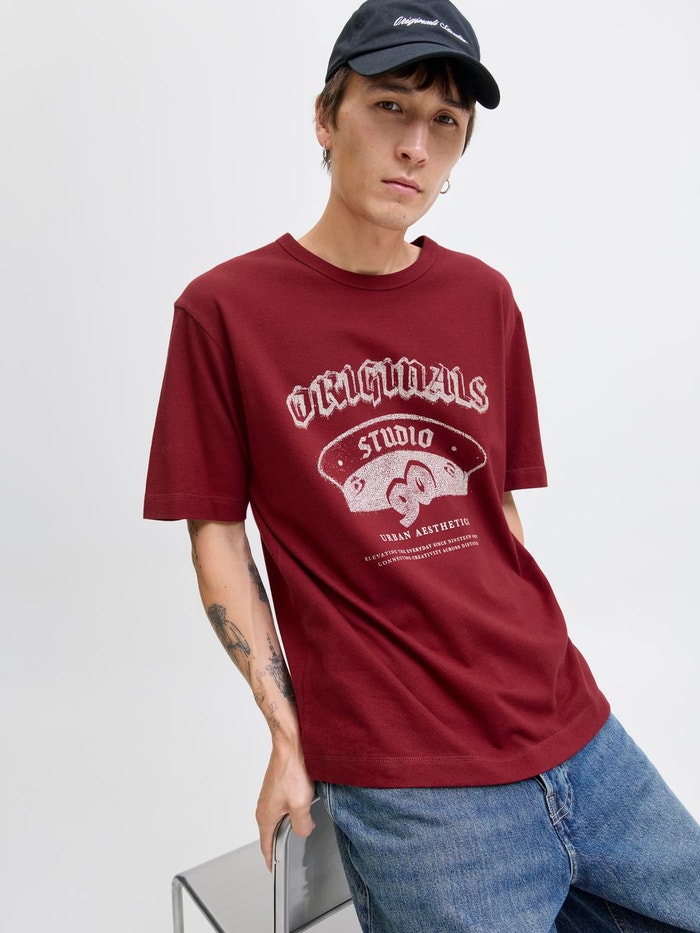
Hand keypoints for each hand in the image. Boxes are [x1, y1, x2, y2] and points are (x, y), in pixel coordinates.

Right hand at [256, 740, 315, 869]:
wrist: (290, 744)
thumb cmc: (291, 770)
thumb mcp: (300, 805)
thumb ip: (301, 826)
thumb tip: (303, 830)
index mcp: (265, 816)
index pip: (266, 846)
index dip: (271, 860)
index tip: (273, 869)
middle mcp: (264, 807)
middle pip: (273, 832)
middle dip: (283, 841)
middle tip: (294, 849)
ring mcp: (270, 796)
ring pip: (280, 818)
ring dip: (291, 822)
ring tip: (304, 824)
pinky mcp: (277, 787)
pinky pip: (284, 806)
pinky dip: (293, 809)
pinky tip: (305, 804)